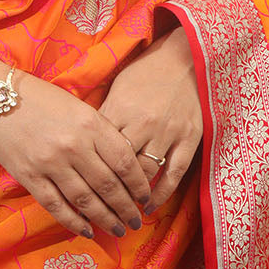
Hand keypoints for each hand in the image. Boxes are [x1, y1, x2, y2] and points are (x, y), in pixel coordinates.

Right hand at [0, 73, 152, 239]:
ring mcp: (50, 163)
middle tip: (136, 221)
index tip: (146, 197)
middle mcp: (74, 146)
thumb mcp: (80, 109)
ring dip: (105, 219)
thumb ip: (101, 135)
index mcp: (91, 124)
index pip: (125, 162)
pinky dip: (74, 222)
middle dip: (127, 208)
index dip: (139, 185)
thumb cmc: (43, 100)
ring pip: (86, 201)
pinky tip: (88, 231)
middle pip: (109, 186)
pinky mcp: (30, 177)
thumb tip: (125, 167)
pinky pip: (56, 206)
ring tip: (118, 229)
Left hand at [97, 25, 202, 208]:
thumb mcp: (118, 89)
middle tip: (99, 209)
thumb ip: (104, 117)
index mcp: (120, 109)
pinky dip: (162, 194)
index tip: (79, 190)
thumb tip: (84, 145)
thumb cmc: (146, 72)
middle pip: (119, 167)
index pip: (98, 149)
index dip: (87, 172)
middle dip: (108, 191)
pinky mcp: (190, 138)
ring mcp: (168, 132)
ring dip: (132, 196)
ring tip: (122, 211)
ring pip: (145, 173)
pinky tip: (150, 206)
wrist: (185, 57)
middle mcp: (143, 123)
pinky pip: (175, 174)